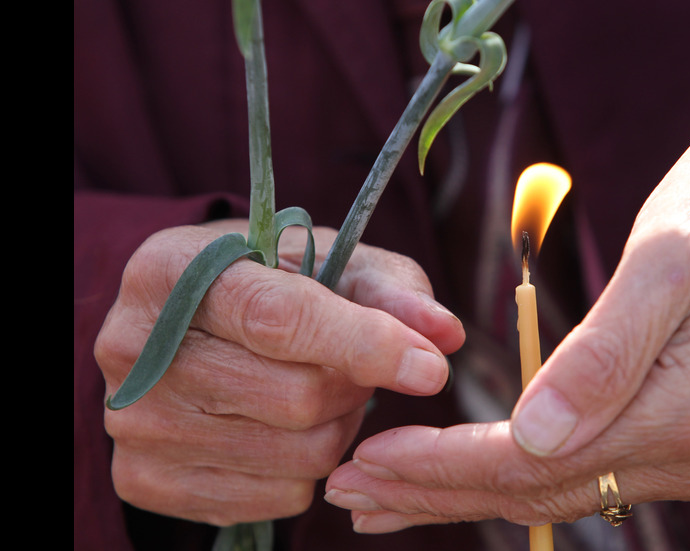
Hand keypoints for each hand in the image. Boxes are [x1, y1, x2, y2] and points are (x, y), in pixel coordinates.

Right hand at [95, 220, 463, 525]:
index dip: (365, 345)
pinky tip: (286, 427)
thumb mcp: (327, 260)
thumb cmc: (267, 280)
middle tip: (354, 363)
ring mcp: (134, 422)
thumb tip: (445, 336)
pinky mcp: (145, 479)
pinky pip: (276, 496)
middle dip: (355, 383)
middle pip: (297, 397)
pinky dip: (306, 467)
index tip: (428, 369)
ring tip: (320, 389)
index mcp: (171, 270)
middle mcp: (133, 347)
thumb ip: (390, 290)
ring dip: (337, 426)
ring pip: (297, 454)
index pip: (279, 318)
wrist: (187, 321)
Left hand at [322, 85, 689, 531]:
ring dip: (481, 491)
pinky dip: (535, 475)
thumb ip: (604, 352)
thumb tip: (532, 435)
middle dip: (444, 491)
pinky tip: (489, 470)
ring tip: (397, 493)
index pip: (537, 463)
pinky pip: (609, 473)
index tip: (370, 463)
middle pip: (548, 493)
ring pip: (574, 490)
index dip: (445, 466)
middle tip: (355, 491)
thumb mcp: (671, 252)